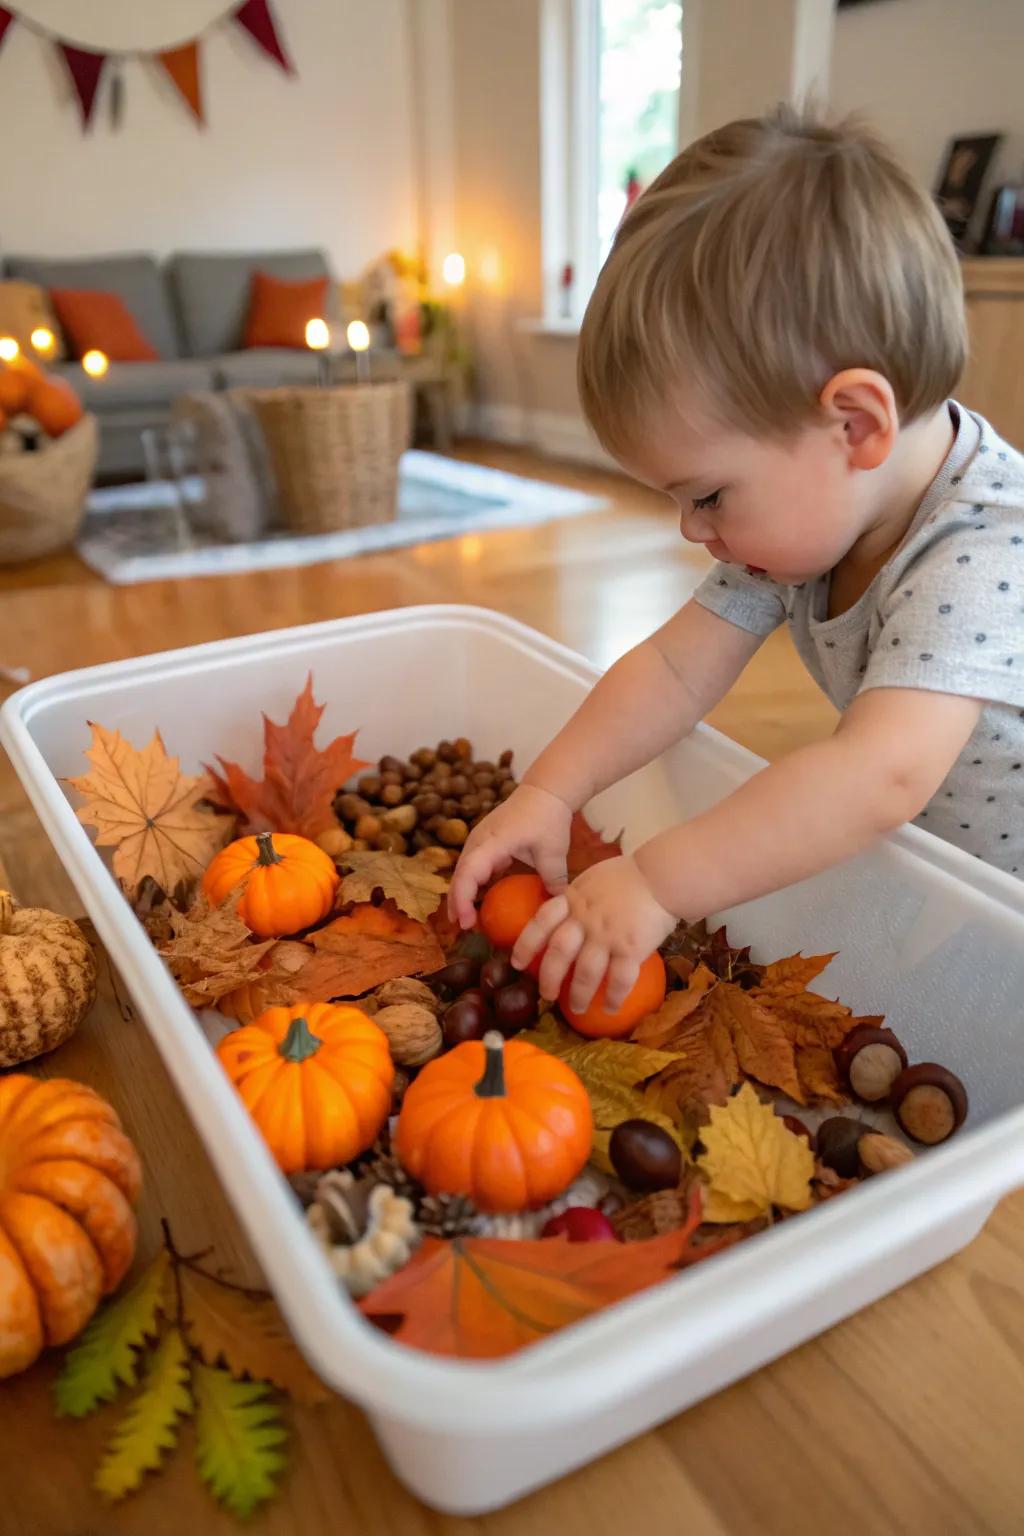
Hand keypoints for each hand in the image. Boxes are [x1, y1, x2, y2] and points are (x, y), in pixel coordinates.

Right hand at [448, 783, 572, 927]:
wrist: (544, 791)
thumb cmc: (548, 817)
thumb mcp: (553, 851)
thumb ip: (554, 880)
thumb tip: (556, 910)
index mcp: (492, 841)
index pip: (468, 872)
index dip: (462, 899)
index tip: (465, 922)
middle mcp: (478, 841)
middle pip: (459, 874)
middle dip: (457, 902)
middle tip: (463, 928)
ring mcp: (479, 842)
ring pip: (463, 872)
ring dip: (463, 895)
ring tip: (467, 922)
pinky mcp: (485, 845)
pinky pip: (473, 868)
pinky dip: (473, 886)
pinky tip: (480, 904)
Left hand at [511, 855, 675, 1011]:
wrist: (662, 875)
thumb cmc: (630, 875)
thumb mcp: (593, 879)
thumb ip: (579, 897)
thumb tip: (568, 910)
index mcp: (573, 900)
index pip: (541, 922)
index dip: (526, 943)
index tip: (517, 962)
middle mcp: (585, 919)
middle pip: (558, 952)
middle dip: (548, 978)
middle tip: (546, 995)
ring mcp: (607, 935)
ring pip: (585, 972)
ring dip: (579, 994)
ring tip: (576, 1008)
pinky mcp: (630, 948)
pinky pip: (619, 978)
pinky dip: (613, 997)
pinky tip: (611, 1008)